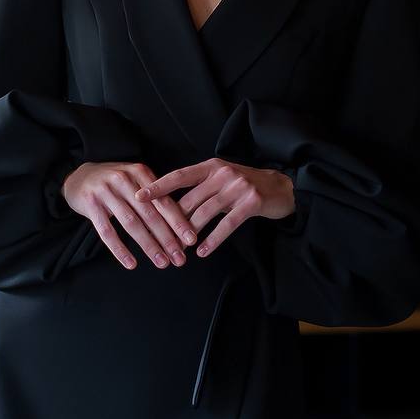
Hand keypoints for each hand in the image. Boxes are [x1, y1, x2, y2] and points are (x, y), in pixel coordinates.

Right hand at [60, 161, 199, 270]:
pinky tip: (131, 264)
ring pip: (131, 223)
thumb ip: (154, 195)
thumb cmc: (114, 182)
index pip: (163, 200)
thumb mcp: (135, 180)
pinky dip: (120, 249)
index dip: (178, 222)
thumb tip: (180, 223)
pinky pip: (107, 231)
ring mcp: (105, 192)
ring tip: (161, 262)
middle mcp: (123, 179)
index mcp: (139, 172)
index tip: (192, 240)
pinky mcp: (90, 204)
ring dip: (148, 245)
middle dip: (167, 238)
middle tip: (180, 258)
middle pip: (149, 214)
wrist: (78, 176)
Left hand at [134, 158, 295, 257]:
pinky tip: (202, 252)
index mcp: (211, 166)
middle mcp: (223, 173)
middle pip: (190, 199)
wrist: (281, 187)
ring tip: (178, 250)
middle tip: (158, 239)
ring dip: (190, 234)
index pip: (179, 176)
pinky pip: (227, 224)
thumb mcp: (221, 180)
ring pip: (205, 213)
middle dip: (172, 222)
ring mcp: (238, 187)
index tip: (138, 197)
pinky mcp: (251, 202)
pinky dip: (212, 240)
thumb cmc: (244, 186)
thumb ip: (199, 189)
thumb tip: (170, 208)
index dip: (158, 186)